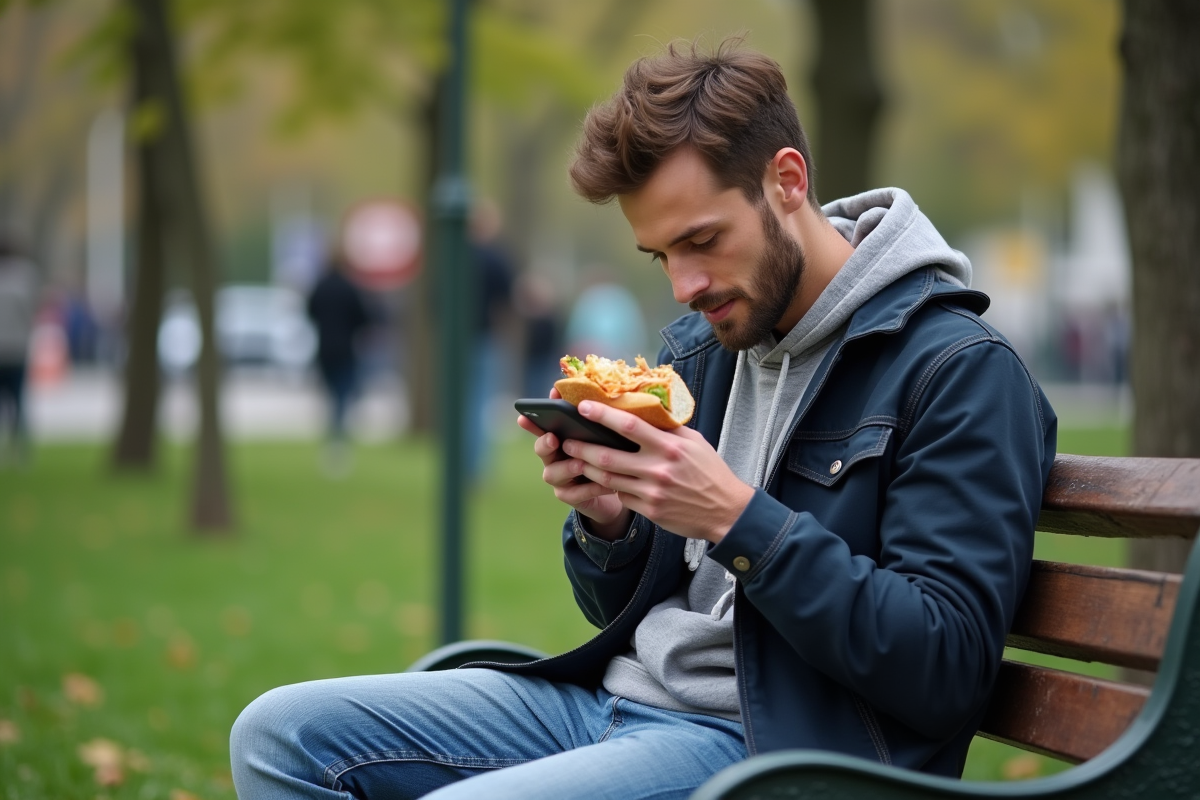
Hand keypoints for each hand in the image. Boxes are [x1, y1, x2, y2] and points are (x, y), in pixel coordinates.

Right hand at [516, 387, 631, 539]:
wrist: (617, 487)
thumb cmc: (609, 454)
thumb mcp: (605, 436)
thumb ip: (597, 422)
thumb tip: (603, 401)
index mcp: (560, 438)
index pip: (542, 426)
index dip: (534, 420)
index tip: (530, 414)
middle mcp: (554, 457)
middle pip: (541, 449)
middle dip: (544, 443)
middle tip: (553, 438)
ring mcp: (559, 478)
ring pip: (552, 474)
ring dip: (567, 467)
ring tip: (581, 463)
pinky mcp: (569, 496)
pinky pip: (574, 494)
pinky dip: (590, 488)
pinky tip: (607, 485)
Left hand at [561, 400, 754, 542]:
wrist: (726, 511)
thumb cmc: (710, 472)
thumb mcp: (695, 442)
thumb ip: (668, 428)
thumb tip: (646, 408)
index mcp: (669, 446)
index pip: (629, 425)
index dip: (602, 415)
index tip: (583, 407)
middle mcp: (658, 469)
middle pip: (608, 456)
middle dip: (582, 447)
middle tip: (566, 441)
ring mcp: (652, 492)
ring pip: (608, 479)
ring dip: (588, 468)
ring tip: (575, 459)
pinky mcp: (650, 510)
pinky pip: (621, 497)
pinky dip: (609, 488)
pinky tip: (600, 480)